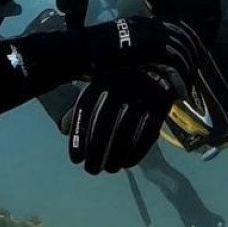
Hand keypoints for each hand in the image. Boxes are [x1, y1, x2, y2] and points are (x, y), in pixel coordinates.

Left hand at [66, 18, 208, 173]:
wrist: (164, 56)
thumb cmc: (125, 71)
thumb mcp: (103, 76)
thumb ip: (86, 101)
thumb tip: (63, 128)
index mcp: (104, 76)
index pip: (87, 109)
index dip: (79, 136)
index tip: (75, 159)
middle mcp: (123, 84)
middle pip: (105, 125)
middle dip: (96, 152)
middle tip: (91, 170)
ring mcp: (144, 94)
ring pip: (126, 132)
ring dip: (115, 156)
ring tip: (108, 169)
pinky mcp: (162, 105)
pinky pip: (147, 134)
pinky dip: (137, 152)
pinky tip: (127, 163)